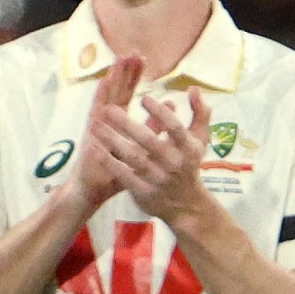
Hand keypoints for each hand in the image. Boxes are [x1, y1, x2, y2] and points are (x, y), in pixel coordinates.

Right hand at [66, 53, 143, 212]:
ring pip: (107, 97)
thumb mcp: (141, 151)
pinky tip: (105, 81)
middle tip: (133, 52)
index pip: (127, 96)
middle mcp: (105, 121)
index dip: (134, 78)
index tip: (142, 60)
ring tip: (121, 58)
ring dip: (114, 78)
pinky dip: (101, 96)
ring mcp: (96, 126)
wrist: (90, 191)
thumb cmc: (113, 174)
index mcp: (117, 125)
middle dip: (125, 72)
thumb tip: (171, 108)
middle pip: (117, 92)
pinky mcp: (90, 134)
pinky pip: (96, 111)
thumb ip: (155, 130)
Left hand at [93, 84, 212, 226]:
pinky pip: (123, 174)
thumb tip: (194, 88)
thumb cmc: (189, 164)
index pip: (175, 128)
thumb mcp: (200, 140)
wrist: (186, 204)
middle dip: (127, 124)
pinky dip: (108, 161)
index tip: (143, 98)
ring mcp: (157, 178)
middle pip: (148, 141)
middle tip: (108, 108)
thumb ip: (200, 113)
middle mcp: (173, 163)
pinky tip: (94, 147)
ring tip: (95, 125)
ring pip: (132, 156)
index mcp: (188, 148)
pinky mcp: (143, 191)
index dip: (160, 113)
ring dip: (112, 140)